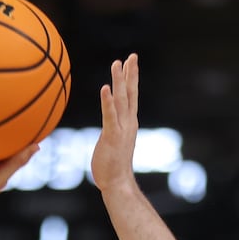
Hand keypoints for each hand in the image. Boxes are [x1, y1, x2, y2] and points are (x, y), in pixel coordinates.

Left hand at [90, 53, 139, 193]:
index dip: (131, 78)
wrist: (118, 184)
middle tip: (132, 56)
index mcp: (128, 123)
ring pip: (122, 100)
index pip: (131, 97)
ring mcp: (121, 129)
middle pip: (130, 93)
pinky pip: (110, 115)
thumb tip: (108, 129)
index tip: (131, 62)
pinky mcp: (112, 136)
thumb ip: (111, 132)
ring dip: (119, 81)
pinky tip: (105, 88)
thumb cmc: (113, 167)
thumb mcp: (112, 144)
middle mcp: (128, 123)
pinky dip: (108, 101)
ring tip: (117, 63)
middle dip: (131, 73)